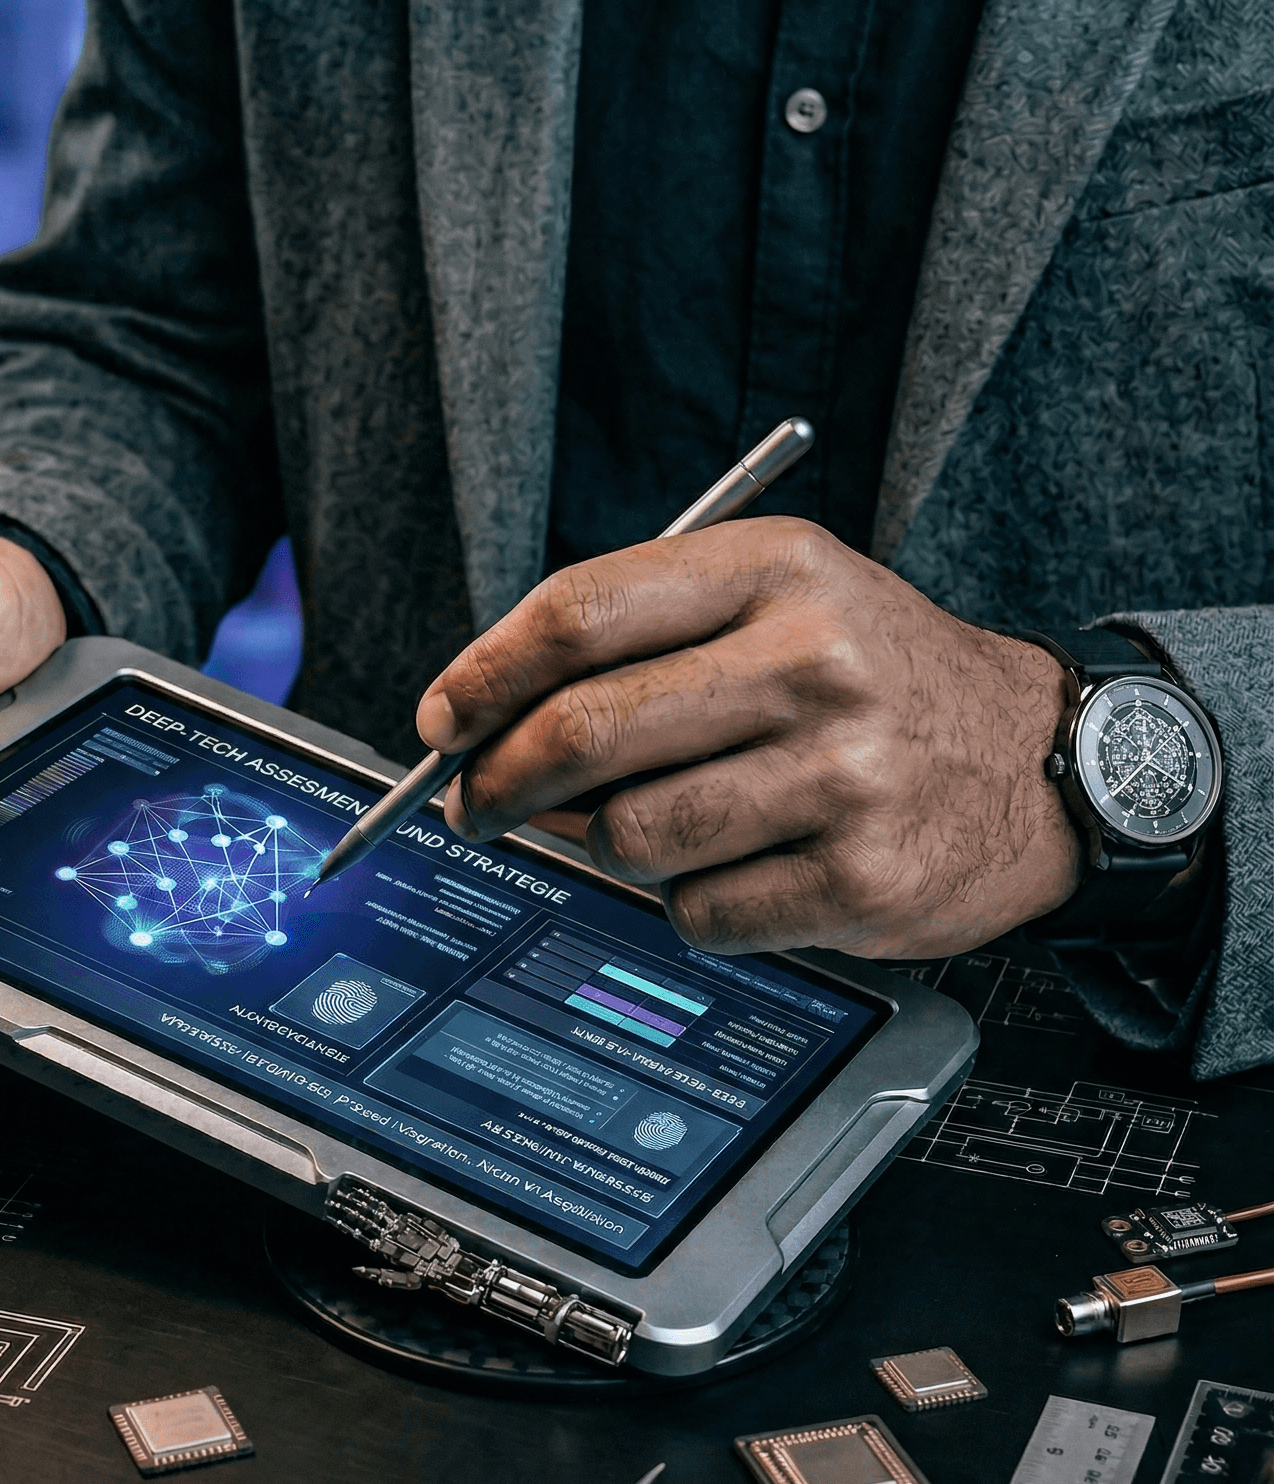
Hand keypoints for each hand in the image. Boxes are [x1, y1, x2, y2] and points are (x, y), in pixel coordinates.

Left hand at [414, 519, 1082, 957]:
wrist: (1040, 758)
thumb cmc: (880, 676)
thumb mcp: (783, 599)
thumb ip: (643, 638)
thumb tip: (484, 724)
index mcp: (777, 570)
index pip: (580, 614)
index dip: (484, 674)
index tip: (442, 719)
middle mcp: (814, 661)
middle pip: (586, 732)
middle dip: (500, 780)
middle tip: (474, 804)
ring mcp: (844, 774)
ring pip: (630, 836)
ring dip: (606, 847)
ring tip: (642, 830)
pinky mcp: (862, 876)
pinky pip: (698, 913)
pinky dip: (688, 905)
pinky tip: (736, 869)